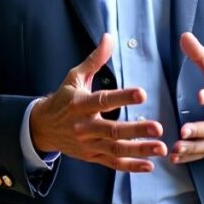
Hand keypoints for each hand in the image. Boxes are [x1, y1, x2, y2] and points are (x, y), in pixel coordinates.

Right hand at [29, 34, 166, 171]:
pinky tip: (149, 165)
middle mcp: (84, 126)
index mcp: (81, 104)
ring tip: (160, 147)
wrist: (42, 128)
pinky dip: (131, 166)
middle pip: (112, 130)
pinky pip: (113, 163)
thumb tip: (109, 38)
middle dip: (136, 130)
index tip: (142, 94)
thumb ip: (95, 59)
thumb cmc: (63, 99)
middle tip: (158, 128)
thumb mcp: (75, 77)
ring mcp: (88, 145)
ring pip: (116, 149)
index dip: (123, 97)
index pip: (104, 100)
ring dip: (139, 150)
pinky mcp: (92, 157)